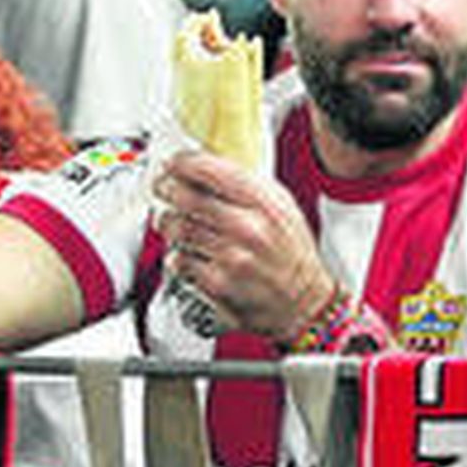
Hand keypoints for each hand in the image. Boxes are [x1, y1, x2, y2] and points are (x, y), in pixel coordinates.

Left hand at [151, 149, 335, 343]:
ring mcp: (231, 257)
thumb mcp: (283, 209)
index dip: (182, 162)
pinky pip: (179, 261)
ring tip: (172, 221)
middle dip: (166, 189)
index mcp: (265, 203)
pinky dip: (177, 255)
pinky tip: (186, 252)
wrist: (304, 304)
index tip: (173, 163)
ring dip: (168, 222)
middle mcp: (248, 228)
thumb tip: (207, 169)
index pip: (210, 170)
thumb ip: (248, 186)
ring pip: (178, 228)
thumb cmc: (293, 257)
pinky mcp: (217, 285)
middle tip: (162, 188)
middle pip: (186, 197)